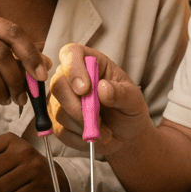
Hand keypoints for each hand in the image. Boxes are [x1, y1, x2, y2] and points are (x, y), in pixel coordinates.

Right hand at [47, 43, 152, 157]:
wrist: (125, 134)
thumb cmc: (128, 109)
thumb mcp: (133, 99)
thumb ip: (120, 93)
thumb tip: (103, 89)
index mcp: (89, 62)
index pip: (71, 53)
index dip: (73, 69)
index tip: (85, 89)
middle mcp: (69, 78)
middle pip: (58, 85)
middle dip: (77, 106)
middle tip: (98, 120)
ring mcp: (60, 100)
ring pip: (59, 110)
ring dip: (84, 125)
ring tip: (105, 131)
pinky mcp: (57, 121)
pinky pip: (61, 130)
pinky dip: (80, 137)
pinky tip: (95, 136)